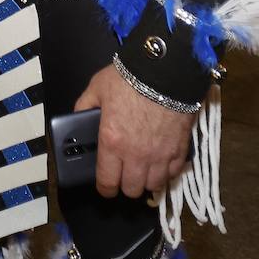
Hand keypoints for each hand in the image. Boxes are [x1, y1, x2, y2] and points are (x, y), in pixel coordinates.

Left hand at [74, 63, 194, 199]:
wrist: (165, 69)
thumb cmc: (128, 77)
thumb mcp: (97, 86)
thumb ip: (85, 105)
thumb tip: (78, 118)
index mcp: (112, 142)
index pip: (106, 182)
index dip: (104, 188)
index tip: (105, 185)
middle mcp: (136, 156)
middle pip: (131, 189)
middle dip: (125, 184)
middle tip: (124, 171)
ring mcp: (160, 156)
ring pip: (153, 186)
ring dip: (146, 180)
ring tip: (144, 168)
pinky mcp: (180, 150)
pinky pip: (173, 174)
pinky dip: (166, 172)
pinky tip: (162, 163)